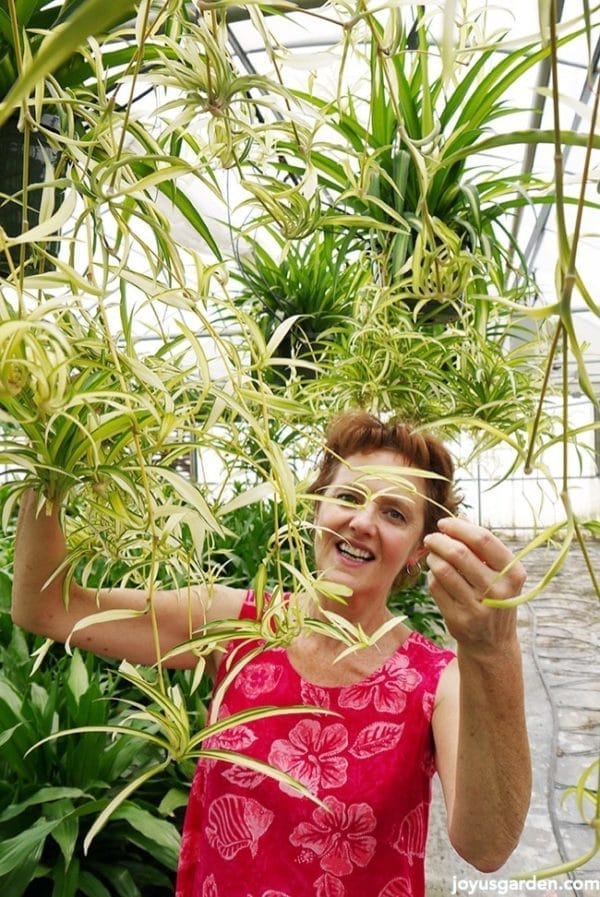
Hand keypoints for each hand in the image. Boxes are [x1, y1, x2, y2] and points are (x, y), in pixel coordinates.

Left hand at [423, 517, 525, 653]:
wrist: (492, 643)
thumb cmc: (494, 598)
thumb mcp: (499, 573)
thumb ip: (482, 546)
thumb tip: (460, 517)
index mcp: (514, 573)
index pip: (483, 539)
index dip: (458, 527)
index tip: (444, 523)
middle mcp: (499, 590)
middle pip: (459, 553)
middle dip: (439, 540)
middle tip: (431, 538)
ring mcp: (478, 607)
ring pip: (443, 569)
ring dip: (433, 557)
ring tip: (432, 554)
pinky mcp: (458, 619)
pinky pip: (435, 587)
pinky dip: (431, 575)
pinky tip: (435, 574)